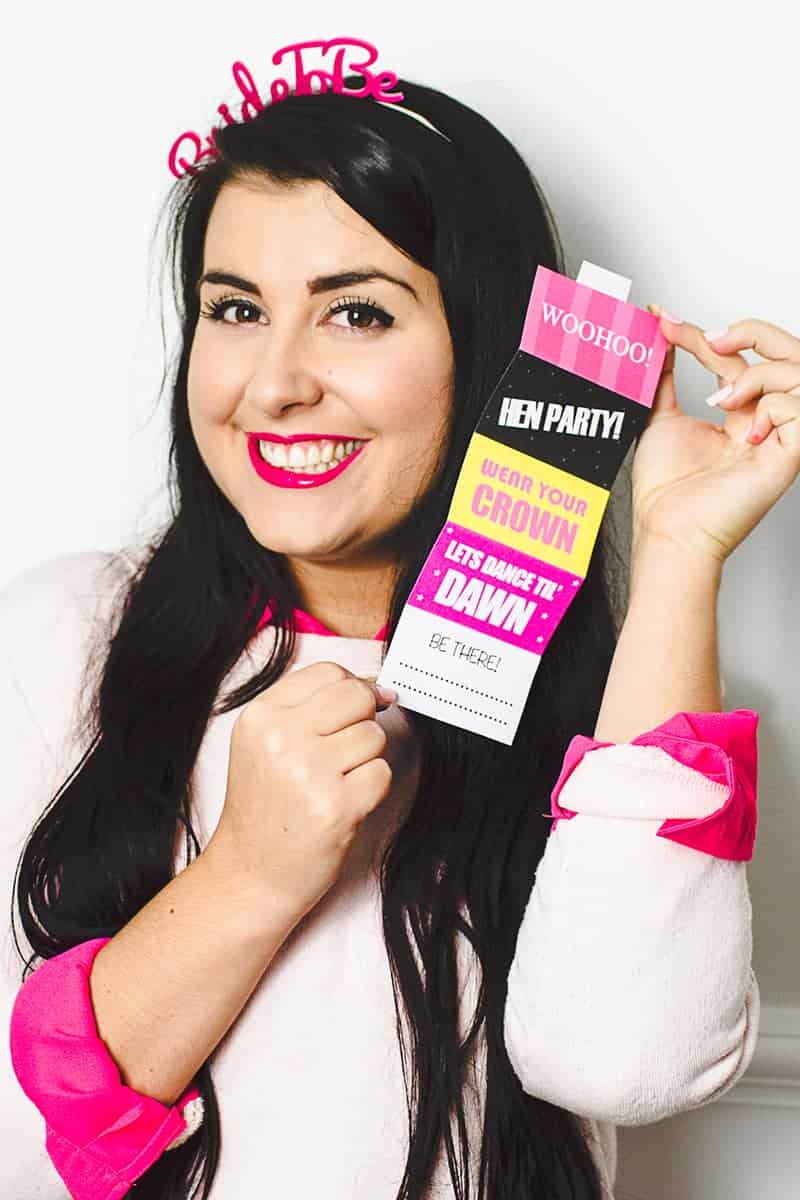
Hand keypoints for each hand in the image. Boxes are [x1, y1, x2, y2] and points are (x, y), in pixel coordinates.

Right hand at [208, 662, 394, 921]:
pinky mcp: (336, 807)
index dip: (351, 689)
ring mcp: (308, 772)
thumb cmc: (266, 808)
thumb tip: (380, 687)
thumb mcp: (265, 744)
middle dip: (363, 721)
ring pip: (374, 737)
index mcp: (261, 716)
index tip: (352, 711)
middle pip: (357, 697)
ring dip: (365, 761)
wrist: (250, 875)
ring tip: (335, 784)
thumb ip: (312, 707)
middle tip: (342, 753)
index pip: (328, 672)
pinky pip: (381, 774)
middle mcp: (281, 738)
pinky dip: (371, 790)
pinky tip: (343, 805)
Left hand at [628, 308, 799, 564]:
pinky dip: (774, 407)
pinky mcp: (791, 455)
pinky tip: (748, 433)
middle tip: (711, 338)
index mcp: (739, 415)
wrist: (668, 530)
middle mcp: (764, 422)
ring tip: (722, 402)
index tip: (664, 320)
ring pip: (798, 373)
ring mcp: (780, 438)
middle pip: (786, 355)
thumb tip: (662, 342)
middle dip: (753, 332)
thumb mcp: (660, 420)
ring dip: (758, 374)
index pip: (735, 358)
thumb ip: (665, 381)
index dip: (702, 334)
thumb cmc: (666, 492)